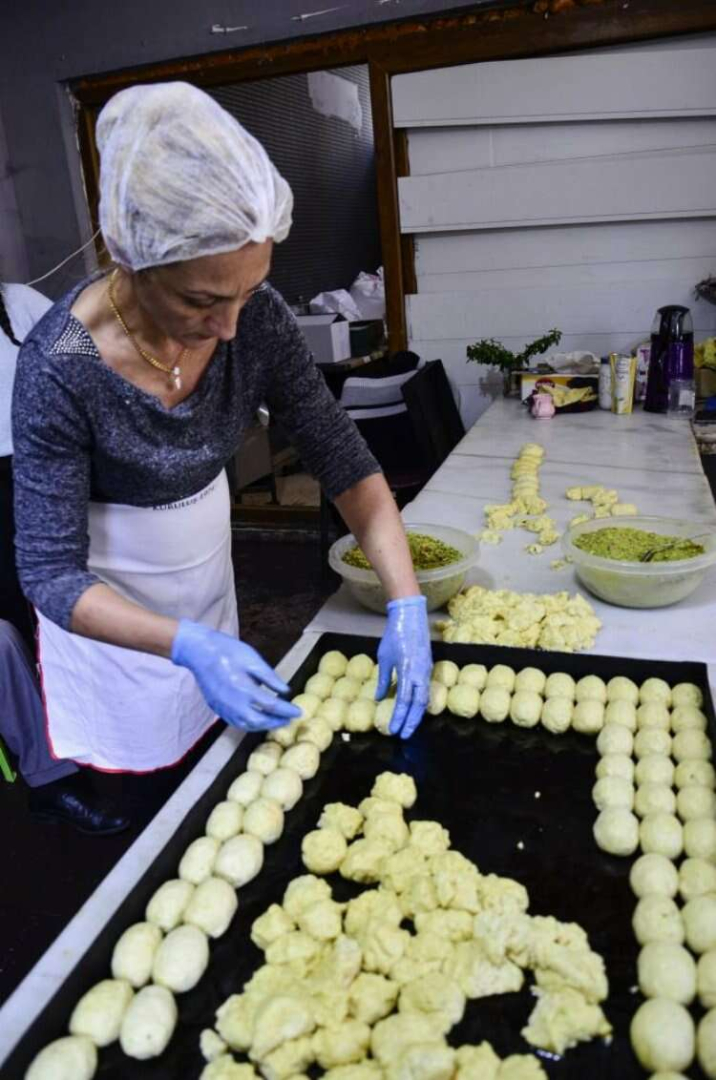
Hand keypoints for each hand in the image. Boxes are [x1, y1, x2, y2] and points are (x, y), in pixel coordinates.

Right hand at [171, 620, 300, 731]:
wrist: (200, 651)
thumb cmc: (228, 651)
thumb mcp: (253, 660)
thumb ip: (270, 677)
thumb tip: (286, 691)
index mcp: (244, 689)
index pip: (272, 706)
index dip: (287, 710)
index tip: (299, 712)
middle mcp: (233, 703)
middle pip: (259, 720)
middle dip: (276, 722)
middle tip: (289, 719)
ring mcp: (223, 707)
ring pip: (246, 725)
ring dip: (263, 726)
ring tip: (275, 721)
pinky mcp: (216, 707)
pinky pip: (235, 722)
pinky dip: (249, 724)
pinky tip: (256, 719)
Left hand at [376, 595, 431, 738]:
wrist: (411, 617)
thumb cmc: (394, 635)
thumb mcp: (384, 657)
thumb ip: (383, 679)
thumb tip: (378, 698)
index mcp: (407, 670)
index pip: (403, 700)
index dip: (398, 717)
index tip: (392, 730)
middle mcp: (420, 673)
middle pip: (418, 704)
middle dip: (411, 721)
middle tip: (403, 735)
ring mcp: (427, 670)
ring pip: (424, 699)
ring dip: (416, 714)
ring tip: (409, 727)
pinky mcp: (429, 667)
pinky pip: (426, 690)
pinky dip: (420, 703)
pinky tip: (414, 710)